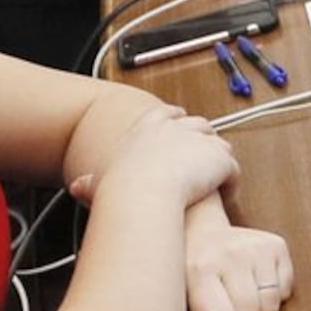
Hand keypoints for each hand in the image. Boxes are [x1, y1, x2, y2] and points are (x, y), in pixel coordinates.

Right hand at [82, 107, 242, 216]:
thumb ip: (91, 183)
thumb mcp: (101, 181)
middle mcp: (177, 127)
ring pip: (219, 146)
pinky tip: (226, 196)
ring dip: (219, 161)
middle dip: (205, 138)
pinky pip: (232, 171)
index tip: (180, 123)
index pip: (167, 114)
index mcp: (148, 126)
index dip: (176, 120)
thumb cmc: (119, 189)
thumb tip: (78, 188)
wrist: (142, 192)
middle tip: (207, 156)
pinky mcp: (220, 159)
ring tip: (218, 179)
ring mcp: (202, 141)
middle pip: (199, 125)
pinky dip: (231, 184)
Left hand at [177, 214, 294, 310]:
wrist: (198, 230)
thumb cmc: (184, 276)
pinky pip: (286, 291)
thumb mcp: (174, 304)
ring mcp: (257, 246)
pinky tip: (253, 283)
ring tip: (237, 296)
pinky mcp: (276, 244)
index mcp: (199, 268)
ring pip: (271, 307)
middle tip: (223, 310)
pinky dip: (273, 295)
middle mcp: (231, 253)